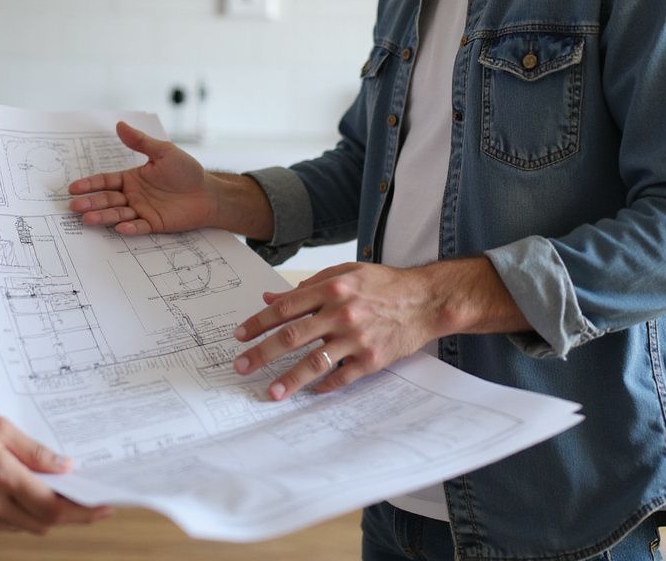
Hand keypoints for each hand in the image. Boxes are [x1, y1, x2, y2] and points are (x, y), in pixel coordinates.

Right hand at [0, 402, 111, 533]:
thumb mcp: (1, 427)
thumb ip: (35, 451)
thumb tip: (65, 467)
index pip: (51, 506)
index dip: (82, 510)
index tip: (104, 505)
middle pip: (42, 523)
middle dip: (71, 516)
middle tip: (93, 503)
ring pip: (24, 526)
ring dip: (46, 516)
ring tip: (66, 498)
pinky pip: (4, 525)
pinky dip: (22, 515)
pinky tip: (30, 497)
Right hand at [68, 121, 214, 235]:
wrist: (208, 193)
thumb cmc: (187, 171)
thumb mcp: (163, 152)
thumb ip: (141, 142)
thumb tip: (120, 125)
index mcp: (132, 178)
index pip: (106, 181)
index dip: (90, 184)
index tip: (74, 187)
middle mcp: (133, 195)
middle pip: (107, 199)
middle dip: (91, 202)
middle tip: (74, 206)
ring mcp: (141, 210)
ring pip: (118, 214)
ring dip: (103, 217)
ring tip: (87, 219)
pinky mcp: (153, 224)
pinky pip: (138, 227)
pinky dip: (129, 228)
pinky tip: (120, 228)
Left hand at [232, 262, 441, 400]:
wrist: (426, 300)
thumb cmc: (383, 284)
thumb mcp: (345, 273)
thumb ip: (308, 286)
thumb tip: (271, 298)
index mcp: (332, 288)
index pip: (285, 307)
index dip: (259, 322)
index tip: (239, 335)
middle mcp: (341, 313)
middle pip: (292, 336)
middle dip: (262, 353)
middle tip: (241, 366)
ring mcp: (357, 339)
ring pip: (315, 363)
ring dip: (289, 379)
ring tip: (270, 392)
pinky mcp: (372, 360)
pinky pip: (342, 378)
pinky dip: (324, 386)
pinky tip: (310, 392)